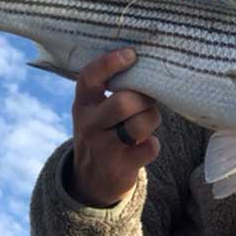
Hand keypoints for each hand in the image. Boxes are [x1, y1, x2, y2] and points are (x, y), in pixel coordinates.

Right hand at [69, 49, 160, 207]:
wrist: (92, 181)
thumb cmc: (104, 130)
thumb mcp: (97, 110)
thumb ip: (115, 90)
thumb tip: (151, 67)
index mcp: (83, 104)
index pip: (89, 77)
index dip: (110, 63)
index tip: (131, 54)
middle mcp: (89, 125)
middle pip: (124, 102)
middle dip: (144, 99)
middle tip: (148, 100)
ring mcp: (103, 148)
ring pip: (139, 124)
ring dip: (151, 119)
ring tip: (147, 121)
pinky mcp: (120, 168)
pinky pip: (150, 147)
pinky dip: (152, 145)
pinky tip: (143, 145)